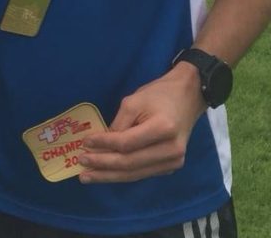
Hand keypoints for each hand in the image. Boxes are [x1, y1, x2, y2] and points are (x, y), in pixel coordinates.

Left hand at [76, 64, 204, 183]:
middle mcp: (171, 150)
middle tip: (81, 166)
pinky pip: (142, 173)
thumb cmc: (159, 94)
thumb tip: (100, 145)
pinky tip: (106, 174)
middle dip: (103, 166)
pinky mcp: (171, 166)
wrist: (188, 97)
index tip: (85, 143)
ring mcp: (173, 161)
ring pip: (135, 174)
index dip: (104, 145)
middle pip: (130, 164)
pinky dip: (123, 174)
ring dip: (109, 176)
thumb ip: (118, 124)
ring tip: (88, 176)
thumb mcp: (134, 101)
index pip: (126, 143)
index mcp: (163, 129)